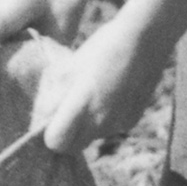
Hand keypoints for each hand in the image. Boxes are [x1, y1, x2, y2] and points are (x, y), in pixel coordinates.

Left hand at [29, 0, 176, 158]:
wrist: (146, 38)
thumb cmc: (101, 47)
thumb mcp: (68, 67)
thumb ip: (52, 97)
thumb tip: (40, 119)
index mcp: (82, 106)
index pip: (56, 142)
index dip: (49, 133)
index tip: (49, 118)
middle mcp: (102, 122)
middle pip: (74, 146)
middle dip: (66, 133)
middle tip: (65, 109)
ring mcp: (120, 123)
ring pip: (92, 137)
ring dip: (86, 125)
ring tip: (89, 95)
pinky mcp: (133, 119)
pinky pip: (110, 128)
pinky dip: (104, 118)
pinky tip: (109, 94)